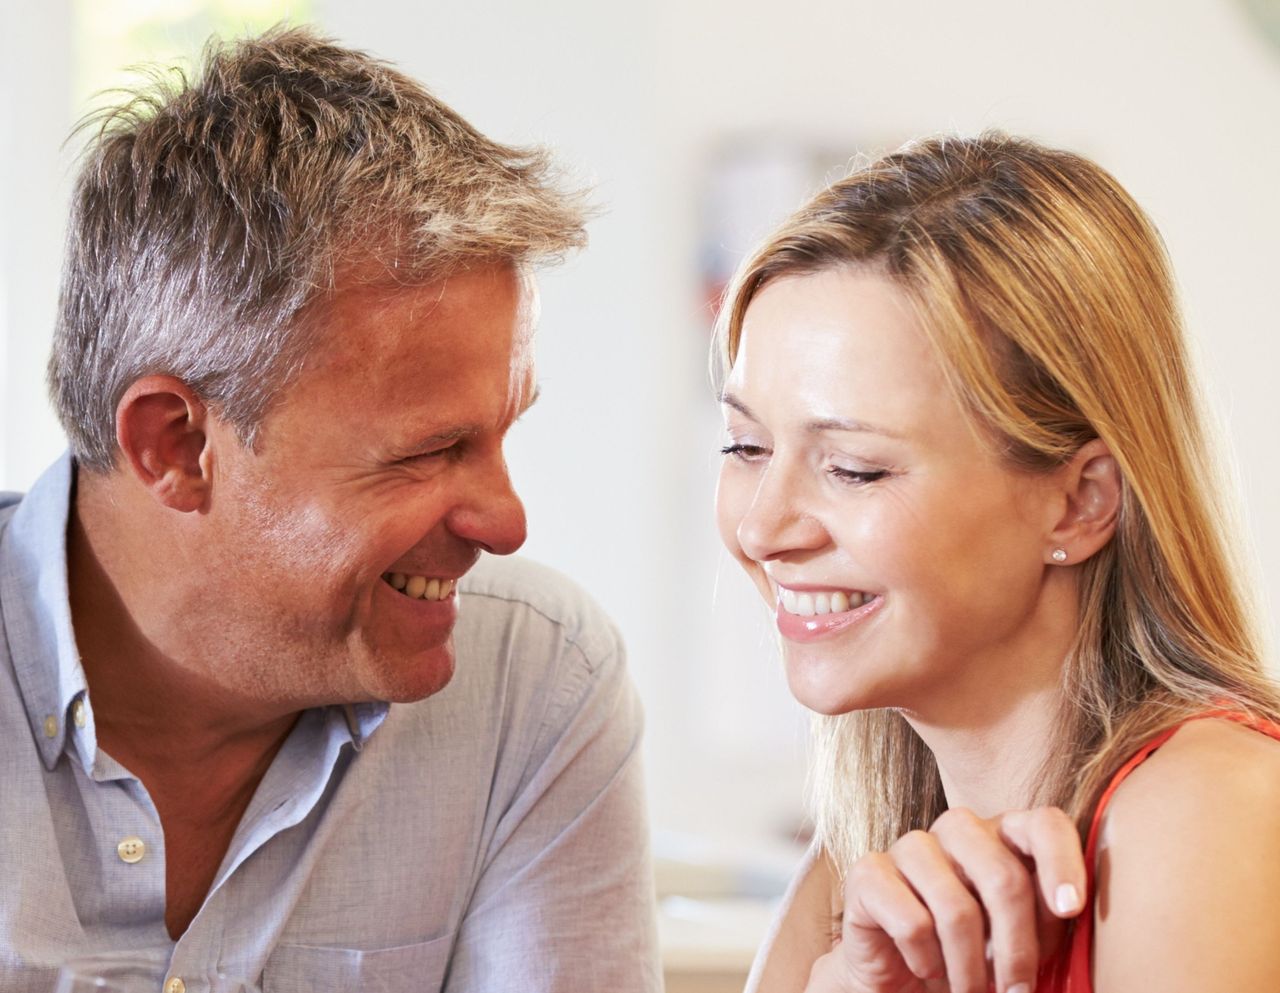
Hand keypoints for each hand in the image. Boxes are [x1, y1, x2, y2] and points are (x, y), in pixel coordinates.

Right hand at [804, 807, 1085, 992]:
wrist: (903, 976)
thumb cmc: (977, 953)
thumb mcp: (1026, 937)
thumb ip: (1050, 914)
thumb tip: (1072, 906)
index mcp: (1002, 834)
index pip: (1043, 823)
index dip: (1061, 862)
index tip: (1071, 910)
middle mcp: (957, 829)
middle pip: (1003, 876)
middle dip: (1017, 949)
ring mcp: (911, 846)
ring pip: (957, 909)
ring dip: (970, 970)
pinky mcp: (869, 873)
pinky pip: (912, 924)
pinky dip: (927, 962)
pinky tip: (927, 969)